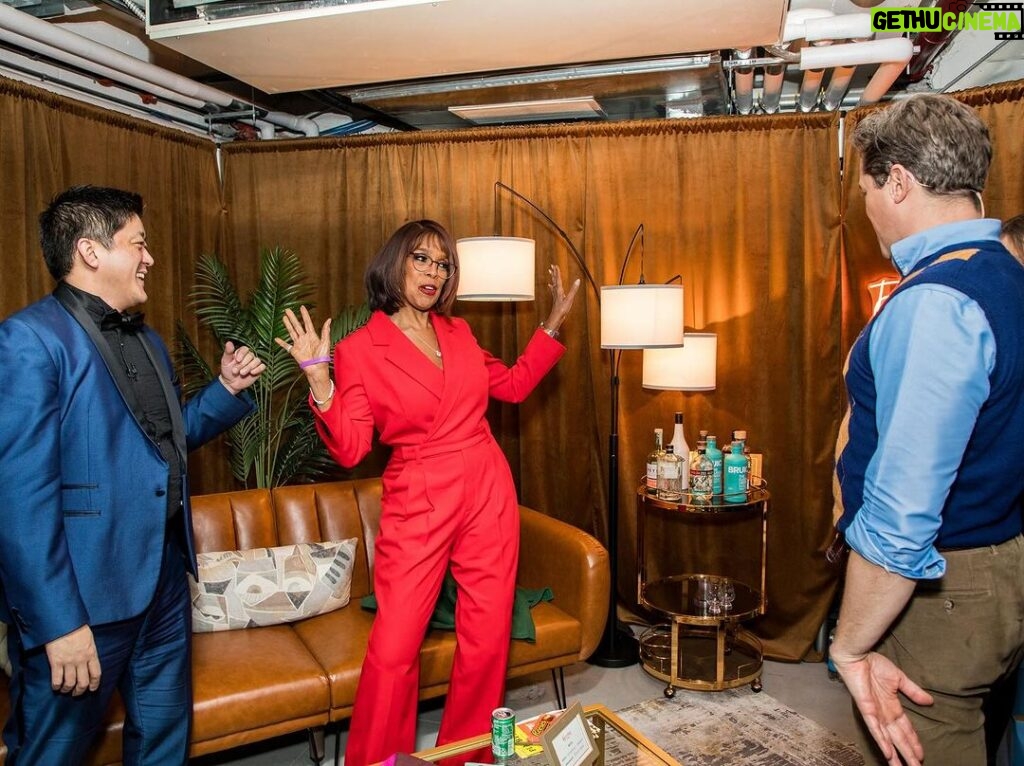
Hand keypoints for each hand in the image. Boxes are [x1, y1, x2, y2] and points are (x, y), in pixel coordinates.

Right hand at [45, 625, 100, 695]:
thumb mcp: (88, 638)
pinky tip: (55, 687)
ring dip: (67, 689)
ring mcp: (69, 662)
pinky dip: (56, 686)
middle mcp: (81, 660)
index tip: (92, 689)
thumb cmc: (76, 627)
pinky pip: (57, 679)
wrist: (63, 622)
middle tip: (76, 693)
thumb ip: (89, 650)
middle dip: (80, 690)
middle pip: (83, 682)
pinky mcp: (56, 662)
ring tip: (65, 690)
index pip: (96, 674)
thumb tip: (88, 659)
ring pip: (70, 683)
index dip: (94, 684)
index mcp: (91, 654)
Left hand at [218, 341, 265, 394]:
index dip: (242, 354)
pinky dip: (258, 369)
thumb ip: (228, 352)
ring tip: (242, 373)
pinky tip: (251, 373)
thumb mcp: (225, 361)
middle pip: (250, 356)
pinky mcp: (259, 370)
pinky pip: (262, 366)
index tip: (237, 360)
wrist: (231, 383)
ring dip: (249, 367)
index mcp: (241, 352)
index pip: (245, 349)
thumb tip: (229, 342)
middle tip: (235, 371)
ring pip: (257, 361)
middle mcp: (249, 356)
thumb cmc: (227, 371)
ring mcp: (254, 363)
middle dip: (243, 364)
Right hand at [276, 306, 332, 377]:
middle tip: (287, 310)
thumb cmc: (323, 356)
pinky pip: (286, 346)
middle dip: (292, 317)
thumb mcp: (325, 342)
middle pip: (297, 325)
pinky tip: (276, 339)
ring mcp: (298, 344)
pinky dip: (281, 342)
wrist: (317, 368)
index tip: (301, 307)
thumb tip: (329, 320)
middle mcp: (304, 338)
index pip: (307, 323)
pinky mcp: (294, 351)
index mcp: (312, 336)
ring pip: (291, 332)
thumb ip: (325, 331)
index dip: (304, 315)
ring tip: (284, 317)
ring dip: (287, 325)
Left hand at [541, 264, 580, 334]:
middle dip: (554, 273)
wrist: (556, 317)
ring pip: (553, 284)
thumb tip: (578, 280)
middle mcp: (556, 291)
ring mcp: (555, 295)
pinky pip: (553, 290)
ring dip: (552, 278)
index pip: (558, 279)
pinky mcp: (556, 299)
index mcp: (559, 290)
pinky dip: (552, 286)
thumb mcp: (569, 299)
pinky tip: (550, 285)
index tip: (556, 265)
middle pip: (554, 280)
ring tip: (550, 273)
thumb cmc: (562, 309)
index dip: (557, 272)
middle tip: (551, 266)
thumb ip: (573, 289)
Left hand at [832, 650, 932, 765]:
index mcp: (892, 707)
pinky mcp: (866, 709)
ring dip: (895, 754)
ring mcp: (875, 713)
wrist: (858, 654)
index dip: (913, 742)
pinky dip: (881, 741)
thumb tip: (930, 702)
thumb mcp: (899, 679)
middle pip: (898, 739)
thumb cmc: (874, 664)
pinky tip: (887, 753)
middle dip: (907, 754)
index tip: (920, 755)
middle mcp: (884, 713)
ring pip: (887, 739)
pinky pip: (874, 728)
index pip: (906, 729)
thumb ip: (913, 691)